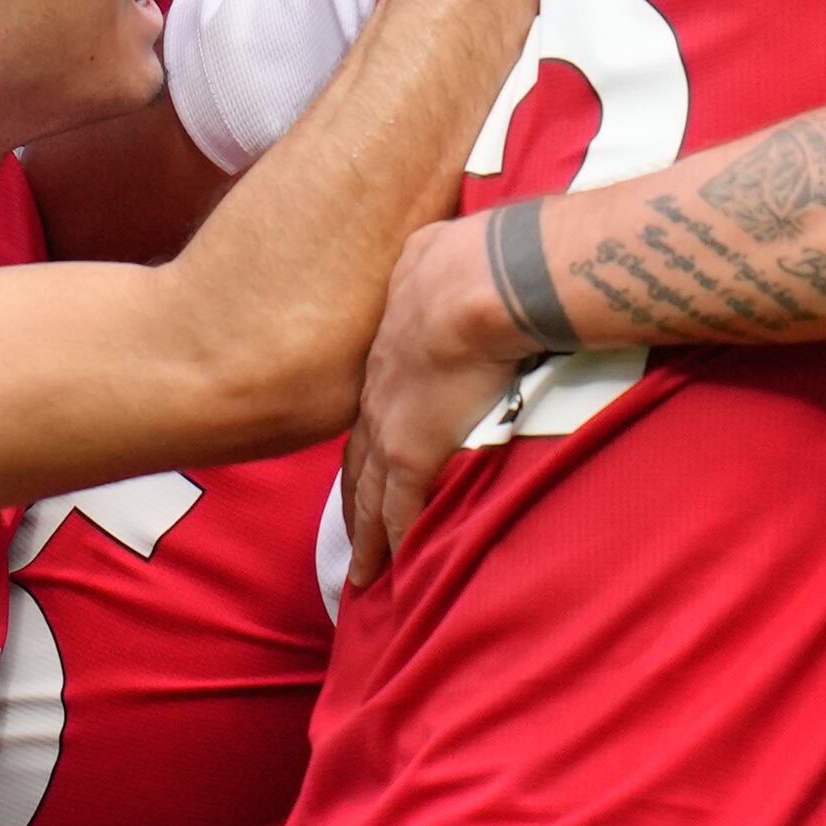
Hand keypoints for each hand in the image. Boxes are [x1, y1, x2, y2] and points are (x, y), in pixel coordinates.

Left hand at [341, 219, 536, 586]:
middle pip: (357, 457)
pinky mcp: (409, 454)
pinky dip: (390, 542)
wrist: (474, 285)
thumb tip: (453, 253)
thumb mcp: (436, 254)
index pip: (372, 407)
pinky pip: (395, 511)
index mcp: (388, 350)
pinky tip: (389, 570)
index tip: (369, 464)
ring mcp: (389, 426)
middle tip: (351, 538)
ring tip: (362, 572)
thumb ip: (435, 266)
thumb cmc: (469, 260)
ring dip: (364, 534)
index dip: (370, 439)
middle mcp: (377, 392)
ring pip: (367, 493)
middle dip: (353, 499)